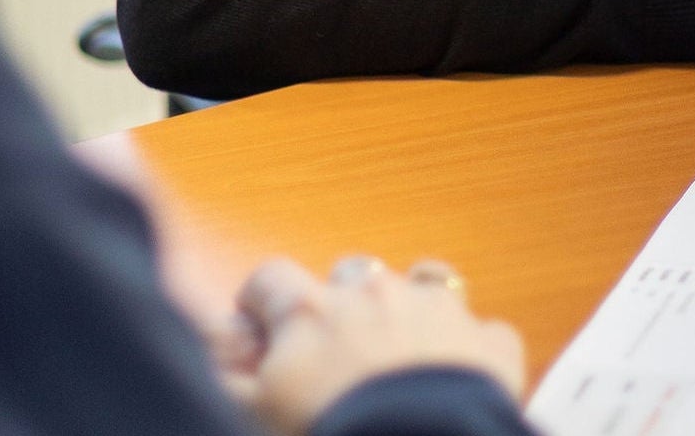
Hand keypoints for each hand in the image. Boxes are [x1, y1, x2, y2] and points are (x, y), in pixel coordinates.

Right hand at [222, 255, 524, 434]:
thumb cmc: (328, 431)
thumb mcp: (253, 415)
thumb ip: (226, 380)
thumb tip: (207, 358)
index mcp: (312, 312)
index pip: (271, 278)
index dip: (259, 301)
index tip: (257, 325)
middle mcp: (376, 293)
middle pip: (350, 273)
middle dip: (339, 302)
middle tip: (333, 350)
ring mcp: (439, 310)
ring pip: (424, 281)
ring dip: (409, 309)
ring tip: (400, 351)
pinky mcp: (488, 341)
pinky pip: (480, 330)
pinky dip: (469, 348)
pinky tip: (460, 376)